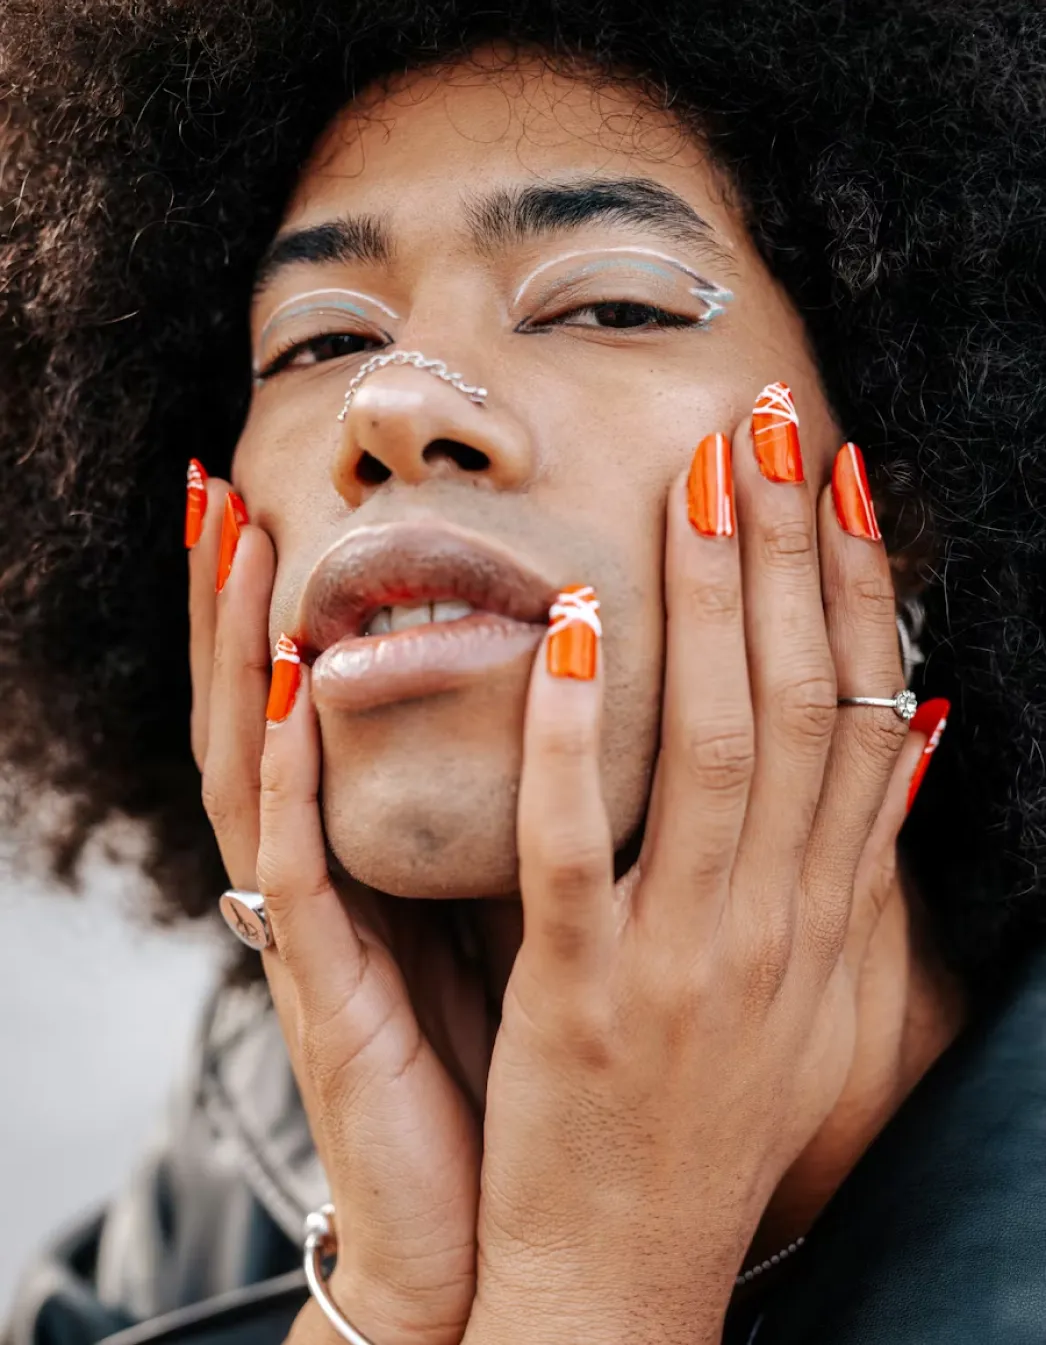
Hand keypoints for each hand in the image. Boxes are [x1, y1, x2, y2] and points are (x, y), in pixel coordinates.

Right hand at [188, 480, 482, 1344]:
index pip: (339, 705)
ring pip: (258, 763)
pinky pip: (298, 866)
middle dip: (241, 598)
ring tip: (234, 534)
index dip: (314, 605)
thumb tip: (621, 712)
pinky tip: (292, 686)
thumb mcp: (544, 917)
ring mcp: (318, 932)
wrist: (508, 1232)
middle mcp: (337, 877)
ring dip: (241, 646)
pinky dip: (290, 771)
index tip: (306, 494)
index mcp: (389, 857)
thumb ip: (556, 823)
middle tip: (225, 481)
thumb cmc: (527, 1062)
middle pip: (274, 709)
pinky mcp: (325, 992)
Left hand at [466, 401, 924, 1344]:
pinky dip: (578, 735)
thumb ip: (854, 863)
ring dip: (710, 602)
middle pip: (796, 704)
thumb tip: (908, 736)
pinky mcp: (588, 1000)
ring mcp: (687, 958)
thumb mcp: (814, 992)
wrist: (629, 1273)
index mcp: (823, 913)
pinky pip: (580, 848)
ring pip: (714, 749)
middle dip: (789, 552)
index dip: (857, 588)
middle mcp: (777, 922)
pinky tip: (572, 627)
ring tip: (696, 482)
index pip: (858, 716)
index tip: (842, 477)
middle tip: (770, 422)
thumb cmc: (709, 1115)